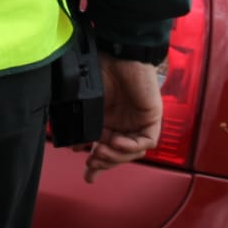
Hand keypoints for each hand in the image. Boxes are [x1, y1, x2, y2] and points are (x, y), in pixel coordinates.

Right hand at [82, 54, 161, 182]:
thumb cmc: (102, 68)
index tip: (87, 175)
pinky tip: (116, 141)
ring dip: (116, 156)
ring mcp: (138, 122)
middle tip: (91, 164)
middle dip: (104, 163)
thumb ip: (82, 124)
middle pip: (118, 155)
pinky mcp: (152, 118)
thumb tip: (76, 146)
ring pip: (132, 152)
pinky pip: (146, 142)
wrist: (119, 52)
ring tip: (100, 151)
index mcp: (108, 121)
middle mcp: (124, 124)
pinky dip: (131, 146)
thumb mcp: (87, 101)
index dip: (98, 165)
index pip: (105, 149)